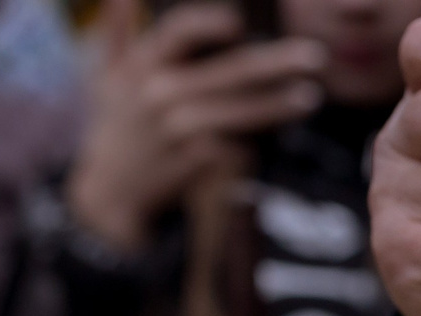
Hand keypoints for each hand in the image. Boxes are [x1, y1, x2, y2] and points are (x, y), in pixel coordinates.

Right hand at [66, 0, 329, 252]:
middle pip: (229, 72)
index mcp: (143, 64)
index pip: (180, 32)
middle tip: (313, 57)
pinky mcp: (197, 163)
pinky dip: (261, 140)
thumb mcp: (106, 74)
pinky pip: (237, 146)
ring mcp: (181, 131)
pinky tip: (284, 135)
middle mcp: (162, 94)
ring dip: (279, 105)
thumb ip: (118, 32)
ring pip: (241, 113)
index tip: (239, 22)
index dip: (210, 24)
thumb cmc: (117, 123)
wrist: (111, 190)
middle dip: (276, 64)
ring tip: (310, 97)